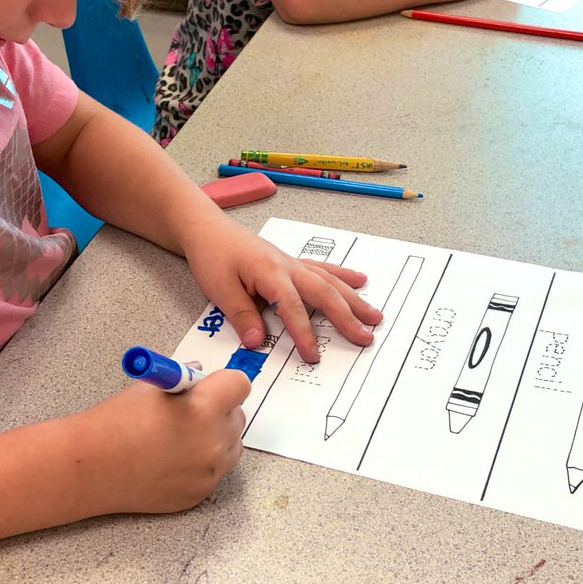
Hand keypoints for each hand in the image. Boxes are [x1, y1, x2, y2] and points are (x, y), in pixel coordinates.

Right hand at [81, 369, 249, 513]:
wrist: (92, 468)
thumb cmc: (117, 420)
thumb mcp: (153, 387)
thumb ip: (186, 380)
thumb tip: (202, 375)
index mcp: (203, 408)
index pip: (240, 385)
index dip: (226, 382)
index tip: (212, 385)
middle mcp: (213, 442)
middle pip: (238, 417)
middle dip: (220, 410)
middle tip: (192, 410)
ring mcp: (208, 473)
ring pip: (231, 446)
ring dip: (216, 438)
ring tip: (181, 437)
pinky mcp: (200, 495)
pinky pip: (215, 472)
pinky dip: (203, 464)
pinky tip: (173, 459)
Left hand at [182, 220, 382, 362]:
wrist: (207, 228)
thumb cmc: (212, 255)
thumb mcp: (219, 289)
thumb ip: (241, 316)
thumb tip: (258, 342)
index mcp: (270, 273)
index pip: (292, 308)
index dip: (303, 333)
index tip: (312, 355)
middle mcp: (287, 266)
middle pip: (324, 292)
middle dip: (347, 316)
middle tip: (366, 337)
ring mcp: (292, 262)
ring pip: (330, 281)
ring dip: (353, 298)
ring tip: (375, 315)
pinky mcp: (290, 262)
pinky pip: (323, 269)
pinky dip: (343, 275)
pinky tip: (359, 279)